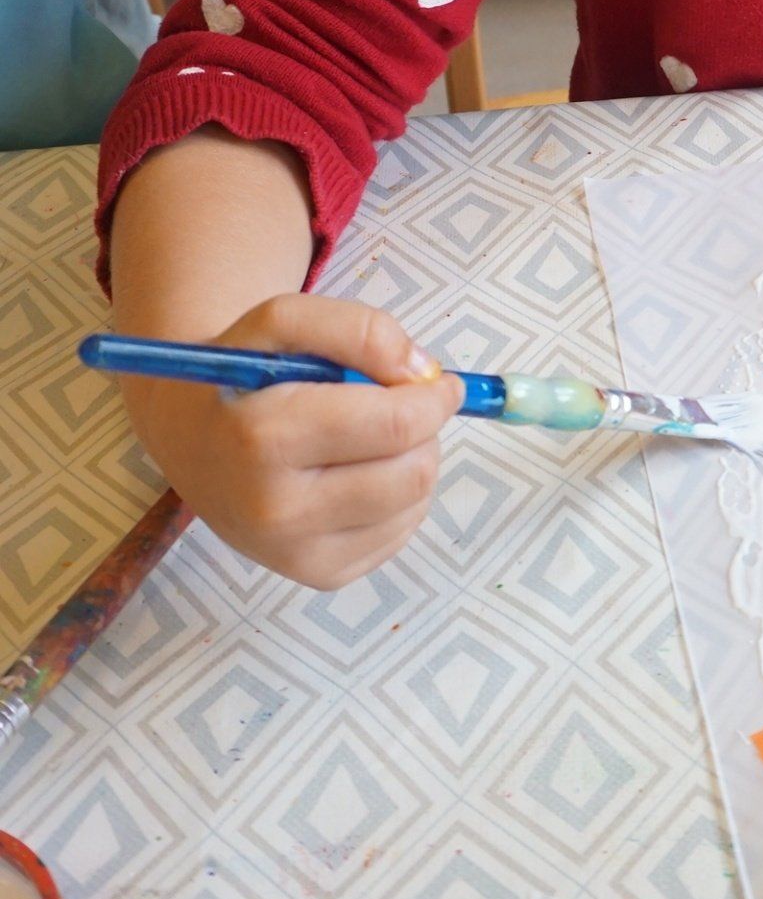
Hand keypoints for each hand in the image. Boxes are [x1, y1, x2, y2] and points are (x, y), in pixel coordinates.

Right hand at [119, 294, 462, 590]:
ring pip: (414, 504)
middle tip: (398, 405)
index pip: (395, 426)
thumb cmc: (242, 374)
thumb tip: (423, 373)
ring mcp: (296, 554)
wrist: (190, 439)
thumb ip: (357, 329)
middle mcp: (275, 510)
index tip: (437, 380)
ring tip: (370, 437)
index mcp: (262, 438)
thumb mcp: (282, 321)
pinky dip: (399, 497)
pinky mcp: (319, 576)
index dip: (433, 397)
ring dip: (414, 460)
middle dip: (424, 430)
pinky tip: (359, 473)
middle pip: (412, 472)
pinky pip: (399, 534)